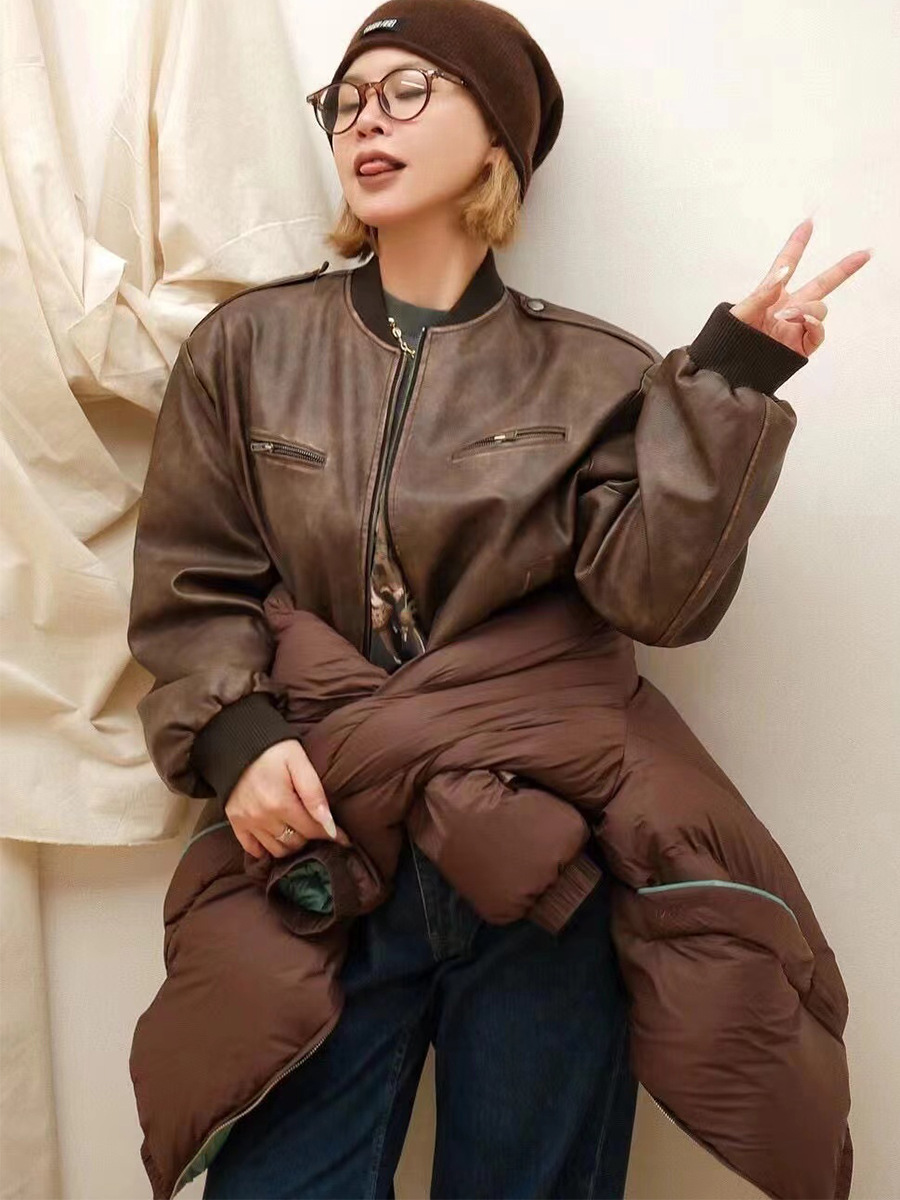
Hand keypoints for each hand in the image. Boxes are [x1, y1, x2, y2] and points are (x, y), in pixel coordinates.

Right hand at [224, 739, 350, 858]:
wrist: (239, 741)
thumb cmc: (275, 749)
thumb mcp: (299, 762)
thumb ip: (314, 793)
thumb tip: (330, 825)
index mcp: (281, 803)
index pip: (312, 830)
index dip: (331, 834)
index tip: (344, 839)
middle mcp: (262, 817)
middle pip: (295, 842)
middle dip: (309, 836)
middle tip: (315, 825)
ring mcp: (247, 821)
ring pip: (276, 850)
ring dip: (290, 843)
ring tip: (297, 830)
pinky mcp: (235, 821)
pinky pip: (252, 849)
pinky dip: (265, 848)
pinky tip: (275, 837)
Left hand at [729, 217, 871, 356]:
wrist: (731, 371)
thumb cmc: (728, 341)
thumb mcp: (738, 315)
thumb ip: (760, 294)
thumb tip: (782, 274)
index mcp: (771, 295)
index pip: (787, 265)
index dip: (797, 244)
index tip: (808, 222)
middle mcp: (788, 307)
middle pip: (821, 283)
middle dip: (844, 269)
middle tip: (865, 253)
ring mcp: (797, 326)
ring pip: (820, 307)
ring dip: (809, 307)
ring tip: (788, 316)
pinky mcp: (802, 345)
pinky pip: (818, 330)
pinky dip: (814, 323)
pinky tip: (803, 321)